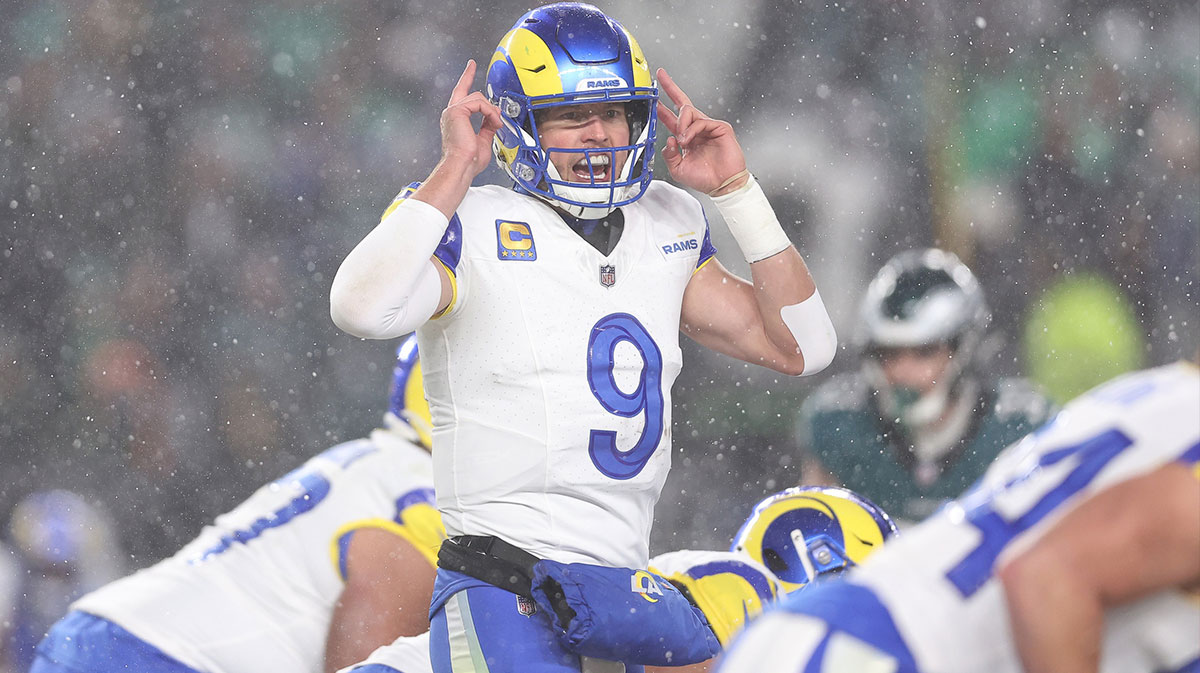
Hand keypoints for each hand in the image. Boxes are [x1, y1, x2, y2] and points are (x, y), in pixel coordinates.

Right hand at [438, 60, 502, 179]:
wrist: (462, 166)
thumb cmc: (469, 160)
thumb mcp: (483, 139)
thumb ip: (488, 126)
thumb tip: (494, 119)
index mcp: (455, 119)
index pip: (461, 93)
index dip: (467, 77)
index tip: (471, 65)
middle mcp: (451, 113)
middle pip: (470, 92)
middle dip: (487, 101)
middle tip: (496, 116)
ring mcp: (452, 111)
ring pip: (478, 98)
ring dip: (492, 112)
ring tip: (496, 125)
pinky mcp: (457, 111)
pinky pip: (480, 104)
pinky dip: (490, 113)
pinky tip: (494, 123)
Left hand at [656, 68, 748, 195]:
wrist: (722, 185)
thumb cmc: (705, 178)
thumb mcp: (678, 169)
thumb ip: (669, 154)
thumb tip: (668, 138)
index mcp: (686, 137)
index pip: (672, 117)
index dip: (662, 106)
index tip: (654, 96)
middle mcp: (696, 129)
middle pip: (683, 103)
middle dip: (671, 87)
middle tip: (662, 76)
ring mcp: (708, 126)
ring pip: (688, 111)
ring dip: (681, 123)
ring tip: (682, 139)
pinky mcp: (720, 127)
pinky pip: (700, 121)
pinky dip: (691, 130)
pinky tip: (689, 140)